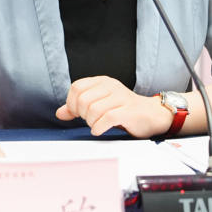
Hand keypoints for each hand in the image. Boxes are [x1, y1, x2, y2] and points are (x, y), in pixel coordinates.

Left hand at [55, 76, 173, 137]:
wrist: (151, 115)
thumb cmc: (124, 110)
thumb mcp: (100, 104)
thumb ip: (79, 108)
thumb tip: (60, 113)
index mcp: (102, 81)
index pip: (76, 87)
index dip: (72, 103)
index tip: (78, 113)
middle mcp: (111, 86)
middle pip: (82, 100)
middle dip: (82, 115)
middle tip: (90, 121)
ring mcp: (120, 97)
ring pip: (93, 110)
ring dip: (91, 123)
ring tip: (96, 126)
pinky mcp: (128, 110)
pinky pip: (106, 119)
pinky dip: (99, 128)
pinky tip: (100, 130)